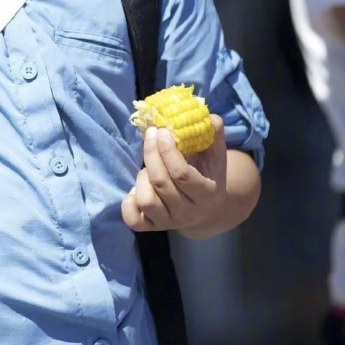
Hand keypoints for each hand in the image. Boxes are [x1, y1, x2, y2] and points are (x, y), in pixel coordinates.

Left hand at [122, 114, 226, 235]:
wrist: (206, 209)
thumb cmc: (208, 175)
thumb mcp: (215, 156)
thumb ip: (213, 134)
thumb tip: (209, 116)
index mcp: (206, 194)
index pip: (181, 173)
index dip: (167, 150)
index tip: (162, 131)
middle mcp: (188, 213)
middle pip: (160, 182)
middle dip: (151, 154)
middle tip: (151, 135)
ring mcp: (169, 222)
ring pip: (146, 199)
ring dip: (142, 176)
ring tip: (148, 167)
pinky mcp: (152, 227)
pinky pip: (133, 219)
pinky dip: (129, 203)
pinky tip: (136, 189)